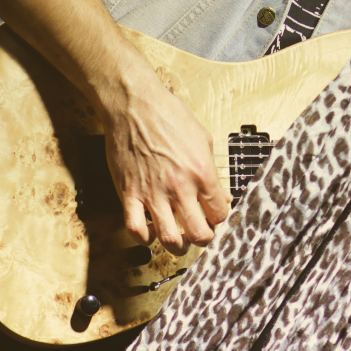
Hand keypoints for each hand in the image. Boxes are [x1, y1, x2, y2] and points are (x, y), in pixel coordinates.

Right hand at [98, 56, 230, 254]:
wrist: (134, 104)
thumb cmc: (168, 115)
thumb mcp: (203, 138)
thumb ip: (212, 170)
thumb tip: (221, 193)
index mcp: (202, 172)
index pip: (220, 212)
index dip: (221, 219)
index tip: (216, 217)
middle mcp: (179, 186)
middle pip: (200, 234)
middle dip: (204, 238)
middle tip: (201, 233)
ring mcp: (153, 192)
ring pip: (169, 240)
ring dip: (178, 246)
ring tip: (179, 240)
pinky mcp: (129, 193)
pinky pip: (136, 229)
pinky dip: (145, 238)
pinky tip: (151, 231)